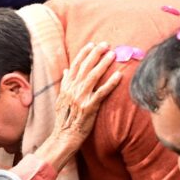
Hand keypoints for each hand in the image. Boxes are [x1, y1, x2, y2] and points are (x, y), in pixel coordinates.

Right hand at [37, 42, 121, 170]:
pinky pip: (102, 92)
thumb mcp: (61, 99)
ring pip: (93, 76)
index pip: (75, 65)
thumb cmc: (64, 118)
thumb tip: (66, 70)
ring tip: (113, 54)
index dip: (84, 54)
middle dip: (95, 54)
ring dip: (104, 64)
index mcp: (66, 87)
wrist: (64, 136)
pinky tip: (119, 76)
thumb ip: (65, 83)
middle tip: (105, 44)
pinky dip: (111, 83)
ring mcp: (81, 98)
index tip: (92, 44)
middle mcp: (73, 90)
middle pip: (85, 67)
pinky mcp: (90, 107)